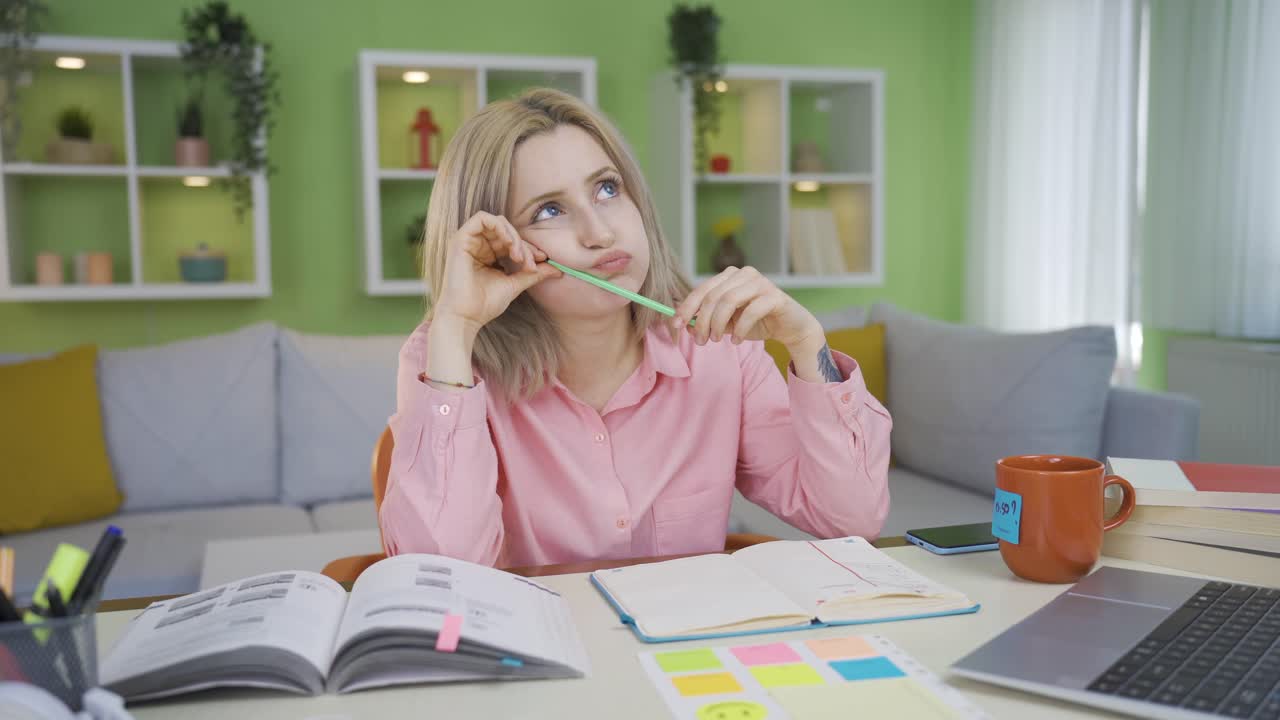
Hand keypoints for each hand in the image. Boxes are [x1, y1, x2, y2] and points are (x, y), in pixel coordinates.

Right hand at [431, 211, 561, 336]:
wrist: (466, 317)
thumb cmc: (485, 304)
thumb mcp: (515, 284)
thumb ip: (533, 274)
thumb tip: (558, 269)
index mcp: (488, 254)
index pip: (512, 240)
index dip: (529, 247)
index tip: (542, 259)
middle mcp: (477, 245)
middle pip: (507, 230)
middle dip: (524, 244)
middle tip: (531, 263)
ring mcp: (468, 241)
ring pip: (497, 222)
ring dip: (513, 236)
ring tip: (519, 256)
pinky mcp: (460, 239)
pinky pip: (482, 218)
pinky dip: (499, 227)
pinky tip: (509, 244)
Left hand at [672, 266, 822, 350]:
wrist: (791, 328)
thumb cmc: (756, 323)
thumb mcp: (727, 323)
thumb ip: (708, 320)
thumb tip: (684, 324)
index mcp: (729, 276)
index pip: (702, 289)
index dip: (686, 307)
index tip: (676, 325)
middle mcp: (744, 274)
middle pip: (713, 296)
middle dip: (702, 321)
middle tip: (701, 341)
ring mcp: (760, 282)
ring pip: (728, 301)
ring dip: (718, 324)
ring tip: (717, 340)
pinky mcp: (774, 296)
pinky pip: (750, 311)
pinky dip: (740, 329)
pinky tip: (738, 341)